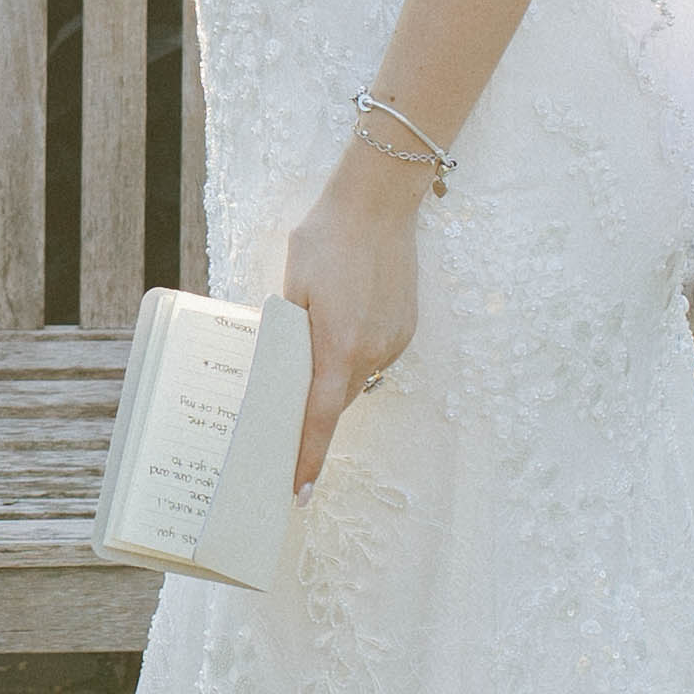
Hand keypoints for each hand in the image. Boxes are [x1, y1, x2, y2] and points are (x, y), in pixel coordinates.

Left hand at [274, 150, 425, 491]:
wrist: (378, 202)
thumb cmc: (326, 239)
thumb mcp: (293, 289)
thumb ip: (290, 336)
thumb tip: (286, 372)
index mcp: (338, 346)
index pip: (320, 418)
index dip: (308, 458)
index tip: (298, 491)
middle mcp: (372, 352)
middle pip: (338, 400)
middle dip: (316, 407)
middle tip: (287, 407)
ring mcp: (394, 341)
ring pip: (358, 377)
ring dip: (336, 373)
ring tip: (317, 339)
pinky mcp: (407, 328)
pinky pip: (375, 356)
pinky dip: (357, 352)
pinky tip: (344, 321)